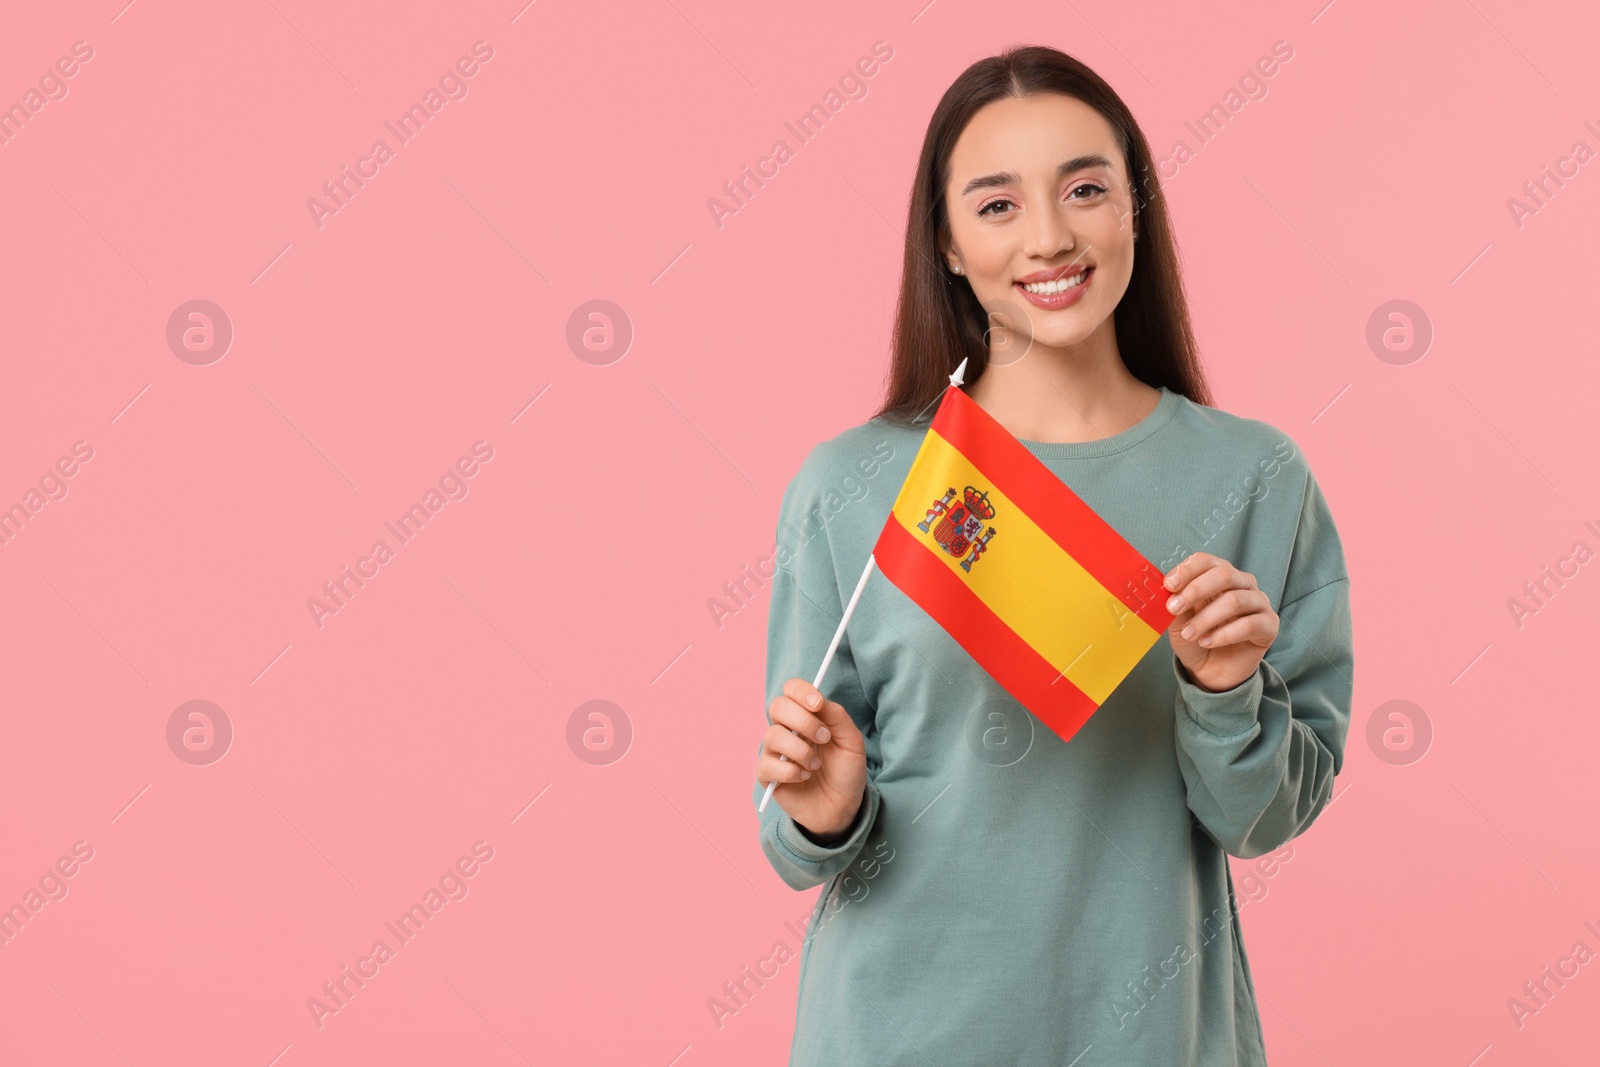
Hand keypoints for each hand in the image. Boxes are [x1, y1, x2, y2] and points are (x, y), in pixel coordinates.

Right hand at [757, 677, 867, 840]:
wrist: (843, 807)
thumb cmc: (845, 772)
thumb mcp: (851, 742)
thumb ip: (837, 716)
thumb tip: (818, 699)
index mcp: (805, 716)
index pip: (791, 690)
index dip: (801, 691)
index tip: (818, 704)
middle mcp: (786, 730)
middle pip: (777, 707)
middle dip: (803, 720)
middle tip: (825, 738)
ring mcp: (774, 752)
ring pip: (773, 736)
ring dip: (801, 750)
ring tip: (816, 764)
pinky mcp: (767, 776)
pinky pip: (768, 765)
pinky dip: (791, 771)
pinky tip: (804, 777)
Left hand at [1163, 552, 1278, 692]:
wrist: (1212, 671)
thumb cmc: (1196, 638)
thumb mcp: (1178, 622)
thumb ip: (1176, 604)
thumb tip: (1167, 590)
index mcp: (1218, 575)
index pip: (1206, 561)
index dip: (1187, 570)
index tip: (1168, 585)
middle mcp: (1242, 583)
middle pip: (1224, 574)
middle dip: (1195, 590)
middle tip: (1174, 608)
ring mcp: (1259, 602)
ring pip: (1235, 600)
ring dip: (1206, 618)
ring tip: (1189, 634)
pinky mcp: (1269, 624)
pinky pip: (1249, 625)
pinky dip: (1224, 635)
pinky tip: (1207, 642)